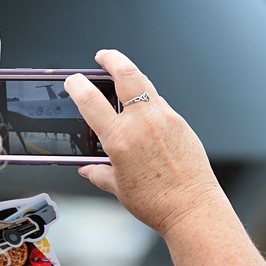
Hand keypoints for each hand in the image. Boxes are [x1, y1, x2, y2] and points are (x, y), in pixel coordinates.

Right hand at [64, 49, 225, 235]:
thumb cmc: (157, 203)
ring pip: (145, 84)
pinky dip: (147, 100)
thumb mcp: (119, 188)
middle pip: (126, 73)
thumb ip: (98, 172)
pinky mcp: (180, 122)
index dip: (77, 85)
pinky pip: (159, 103)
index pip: (90, 100)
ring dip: (131, 76)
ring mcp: (165, 119)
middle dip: (111, 58)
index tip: (73, 82)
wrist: (193, 208)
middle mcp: (143, 123)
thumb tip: (87, 168)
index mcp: (121, 139)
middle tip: (102, 57)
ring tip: (121, 78)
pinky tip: (142, 111)